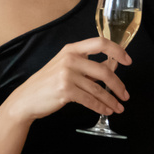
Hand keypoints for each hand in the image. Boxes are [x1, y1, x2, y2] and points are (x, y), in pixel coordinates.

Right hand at [4, 37, 131, 123]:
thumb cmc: (47, 83)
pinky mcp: (65, 91)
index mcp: (71, 49)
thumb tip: (113, 64)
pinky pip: (90, 100)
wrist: (26, 99)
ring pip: (98, 89)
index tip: (127, 61)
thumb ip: (87, 65)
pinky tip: (106, 110)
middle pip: (104, 71)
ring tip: (118, 107)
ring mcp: (67, 75)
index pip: (100, 43)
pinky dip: (101, 107)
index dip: (117, 51)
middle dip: (118, 85)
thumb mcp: (66, 67)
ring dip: (111, 100)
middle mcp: (70, 59)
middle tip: (125, 95)